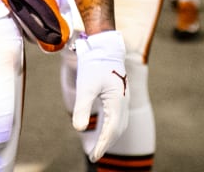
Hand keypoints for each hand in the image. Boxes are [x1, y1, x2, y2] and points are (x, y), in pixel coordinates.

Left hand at [70, 30, 128, 161]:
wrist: (104, 47)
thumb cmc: (94, 65)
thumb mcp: (85, 86)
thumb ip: (82, 108)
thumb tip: (79, 128)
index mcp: (117, 102)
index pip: (111, 130)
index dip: (102, 145)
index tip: (93, 157)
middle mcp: (124, 102)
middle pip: (118, 130)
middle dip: (106, 144)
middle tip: (93, 157)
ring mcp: (124, 99)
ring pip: (120, 125)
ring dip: (110, 137)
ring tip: (98, 148)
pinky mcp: (120, 95)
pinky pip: (119, 117)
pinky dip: (112, 128)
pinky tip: (104, 131)